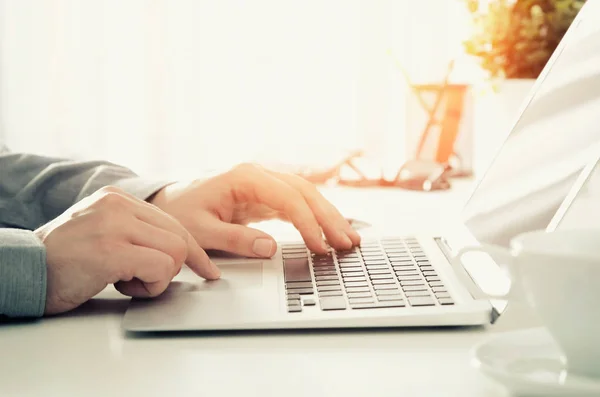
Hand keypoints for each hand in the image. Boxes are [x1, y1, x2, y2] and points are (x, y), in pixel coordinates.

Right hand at [34, 186, 219, 314]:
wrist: (22, 271)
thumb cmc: (63, 260)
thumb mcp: (102, 231)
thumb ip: (135, 231)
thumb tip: (177, 249)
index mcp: (117, 197)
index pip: (173, 220)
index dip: (193, 249)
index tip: (207, 268)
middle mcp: (117, 204)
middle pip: (180, 236)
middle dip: (176, 267)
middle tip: (150, 282)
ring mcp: (114, 225)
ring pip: (175, 252)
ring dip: (158, 279)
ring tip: (127, 281)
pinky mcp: (111, 251)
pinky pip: (161, 269)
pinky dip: (149, 287)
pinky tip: (122, 286)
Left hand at [149, 163, 360, 257]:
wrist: (170, 204)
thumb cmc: (181, 214)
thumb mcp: (200, 231)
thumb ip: (235, 239)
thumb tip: (270, 248)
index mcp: (244, 177)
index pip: (287, 197)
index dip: (307, 222)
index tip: (319, 246)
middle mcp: (259, 175)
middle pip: (304, 192)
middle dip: (328, 218)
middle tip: (347, 243)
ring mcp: (264, 184)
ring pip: (306, 196)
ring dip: (328, 217)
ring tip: (349, 239)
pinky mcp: (266, 197)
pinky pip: (297, 205)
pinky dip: (314, 218)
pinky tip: (329, 231)